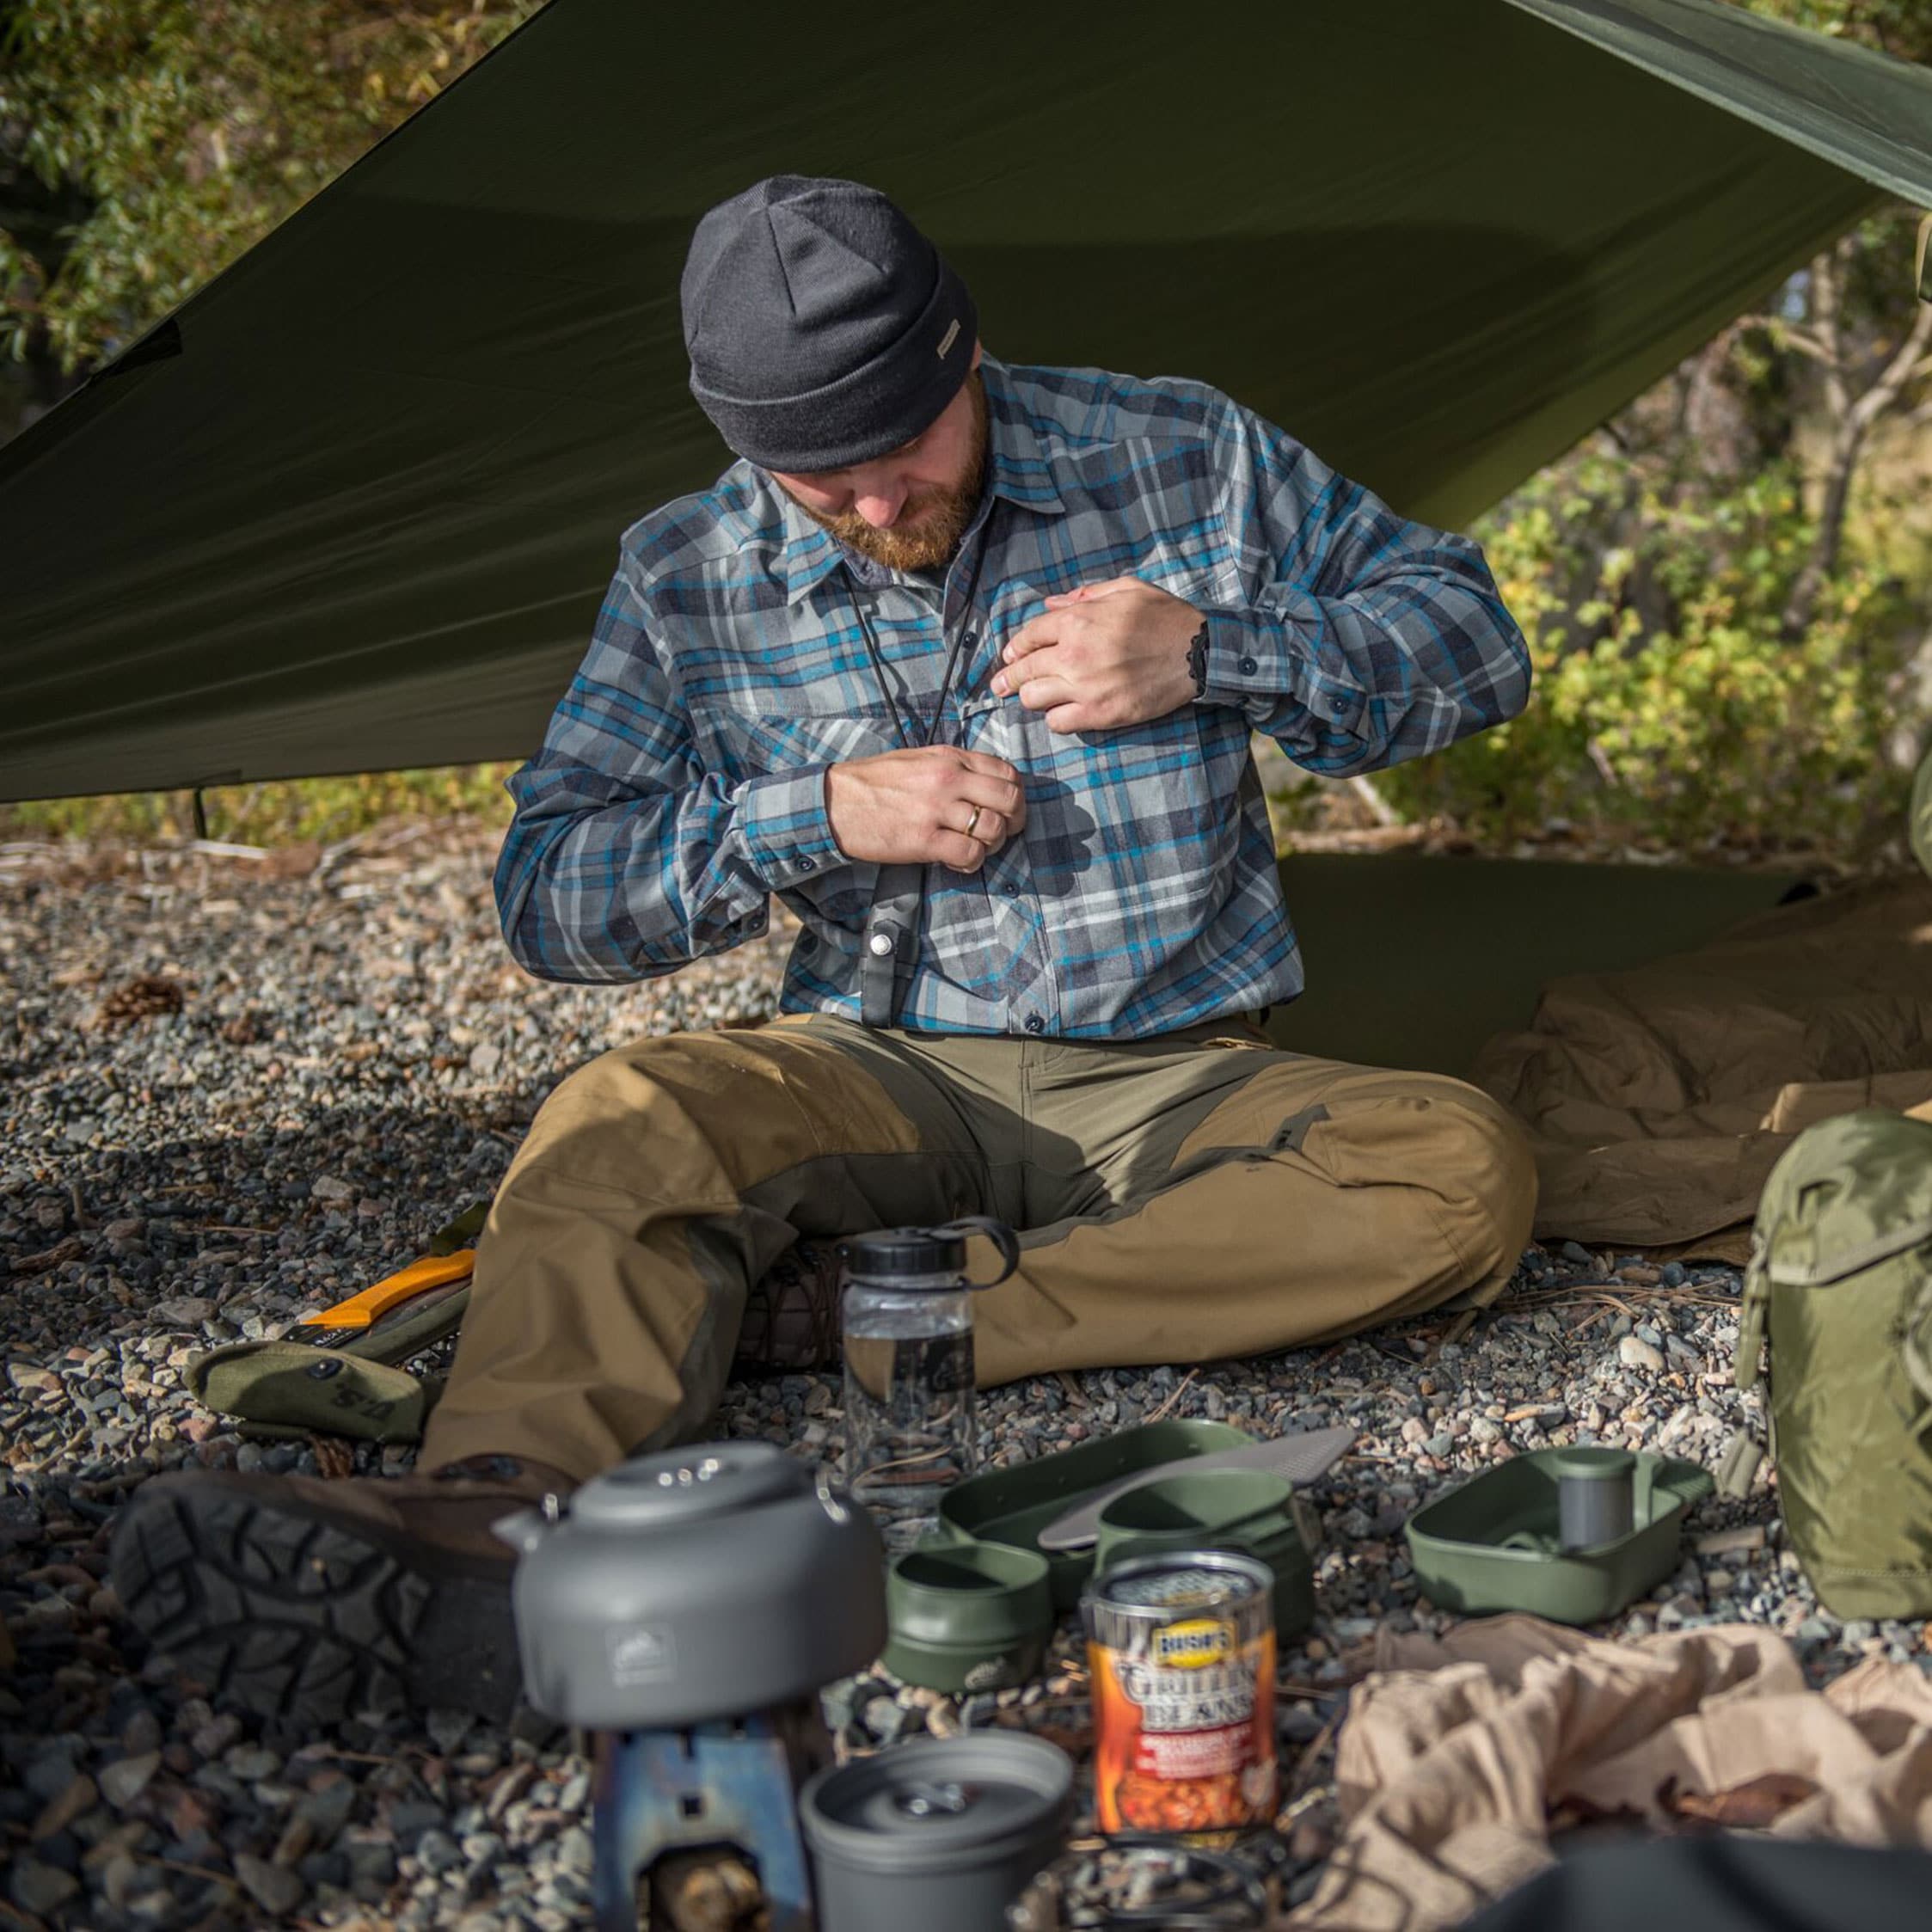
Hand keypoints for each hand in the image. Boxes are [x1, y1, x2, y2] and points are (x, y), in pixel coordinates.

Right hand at [825, 746, 1026, 872]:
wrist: (834, 802)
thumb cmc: (874, 783)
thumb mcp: (918, 759)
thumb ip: (954, 767)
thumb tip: (985, 785)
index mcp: (949, 758)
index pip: (1007, 772)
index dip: (1016, 796)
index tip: (1008, 810)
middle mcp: (948, 779)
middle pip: (1010, 800)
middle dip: (1014, 822)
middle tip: (1001, 834)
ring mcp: (936, 809)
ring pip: (993, 829)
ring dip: (992, 845)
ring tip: (975, 849)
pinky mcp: (923, 839)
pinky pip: (970, 854)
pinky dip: (971, 863)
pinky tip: (958, 862)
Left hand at [991, 577, 1201, 732]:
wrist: (1199, 653)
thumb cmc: (1165, 617)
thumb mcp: (1126, 589)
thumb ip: (1084, 596)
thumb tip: (1051, 605)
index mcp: (1078, 620)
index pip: (1029, 636)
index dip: (1015, 647)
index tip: (1010, 655)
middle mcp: (1074, 654)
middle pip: (1024, 670)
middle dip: (1007, 677)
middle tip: (999, 686)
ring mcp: (1085, 687)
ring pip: (1034, 699)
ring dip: (1032, 697)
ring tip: (1035, 697)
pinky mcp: (1100, 714)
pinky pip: (1058, 723)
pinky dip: (1056, 718)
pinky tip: (1062, 712)